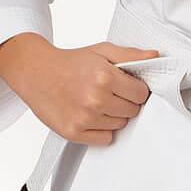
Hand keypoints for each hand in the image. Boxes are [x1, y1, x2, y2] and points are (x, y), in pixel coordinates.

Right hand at [0, 35, 161, 143]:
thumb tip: (155, 57)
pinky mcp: (74, 133)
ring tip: (96, 102)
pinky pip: (105, 139)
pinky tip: (89, 115)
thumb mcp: (101, 51)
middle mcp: (95, 99)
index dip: (136, 89)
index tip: (125, 85)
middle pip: (133, 111)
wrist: (35, 72)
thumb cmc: (69, 62)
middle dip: (125, 102)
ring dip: (113, 116)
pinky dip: (101, 130)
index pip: (141, 94)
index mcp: (104, 77)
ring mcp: (84, 118)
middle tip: (108, 92)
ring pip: (120, 125)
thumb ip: (130, 55)